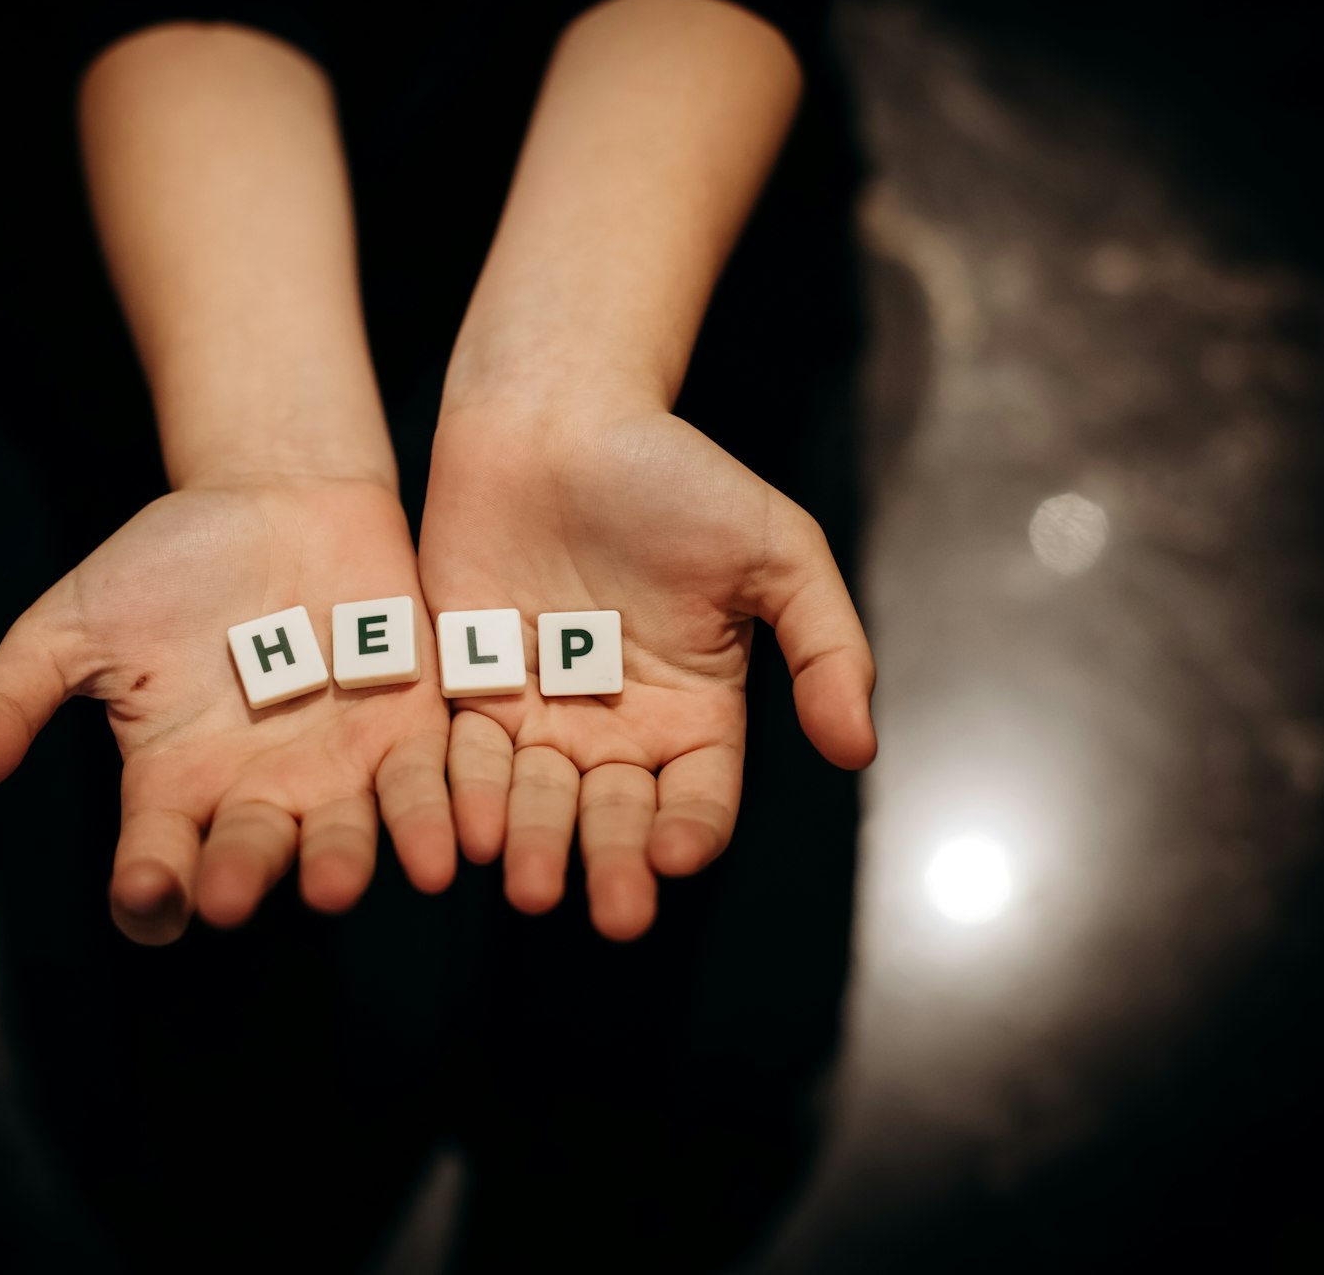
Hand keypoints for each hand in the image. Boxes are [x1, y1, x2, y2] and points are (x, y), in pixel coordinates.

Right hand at [0, 477, 456, 943]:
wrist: (275, 493)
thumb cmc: (166, 563)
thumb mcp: (73, 625)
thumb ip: (10, 701)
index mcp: (173, 788)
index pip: (157, 865)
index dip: (151, 886)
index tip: (145, 886)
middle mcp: (259, 798)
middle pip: (252, 857)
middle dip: (244, 874)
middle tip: (234, 892)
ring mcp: (341, 772)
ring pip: (346, 837)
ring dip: (347, 861)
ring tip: (340, 881)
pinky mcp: (415, 733)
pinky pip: (428, 788)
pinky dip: (435, 816)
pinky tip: (447, 843)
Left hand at [418, 400, 875, 940]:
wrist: (556, 413)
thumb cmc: (674, 474)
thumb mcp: (776, 549)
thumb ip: (825, 645)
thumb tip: (860, 750)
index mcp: (694, 711)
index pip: (697, 798)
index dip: (689, 831)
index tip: (674, 854)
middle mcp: (614, 728)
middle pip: (613, 816)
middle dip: (608, 862)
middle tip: (603, 909)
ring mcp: (537, 713)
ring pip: (534, 800)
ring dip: (532, 844)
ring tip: (525, 884)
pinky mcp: (465, 688)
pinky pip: (462, 756)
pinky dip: (463, 794)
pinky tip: (465, 828)